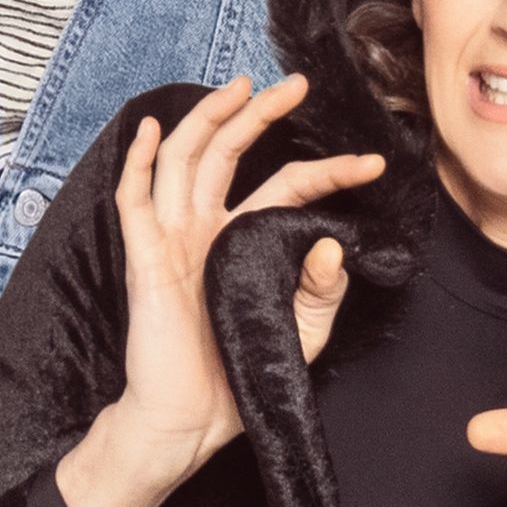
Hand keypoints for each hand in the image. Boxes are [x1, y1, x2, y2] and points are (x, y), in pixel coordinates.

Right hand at [53, 74, 383, 506]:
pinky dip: (137, 160)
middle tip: (295, 84)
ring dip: (209, 119)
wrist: (192, 422)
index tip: (373, 164)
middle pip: (229, 152)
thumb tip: (333, 242)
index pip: (287, 188)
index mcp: (244, 240)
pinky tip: (148, 129)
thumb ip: (320, 291)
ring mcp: (174, 237)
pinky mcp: (145, 256)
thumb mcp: (300, 332)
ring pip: (185, 159)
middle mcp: (207, 228)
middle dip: (261, 113)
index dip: (329, 171)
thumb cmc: (242, 377)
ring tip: (240, 87)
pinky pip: (134, 198)